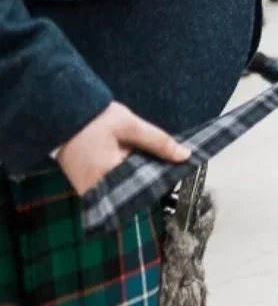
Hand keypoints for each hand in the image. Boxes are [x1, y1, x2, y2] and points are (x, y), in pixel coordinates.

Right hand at [57, 102, 189, 195]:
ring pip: (123, 189)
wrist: (65, 115)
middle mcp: (96, 189)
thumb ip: (158, 142)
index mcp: (107, 174)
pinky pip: (111, 186)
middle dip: (149, 178)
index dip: (161, 178)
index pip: (143, 186)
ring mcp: (88, 190)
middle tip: (163, 163)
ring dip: (136, 177)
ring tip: (145, 160)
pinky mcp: (85, 186)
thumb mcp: (131, 126)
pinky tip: (130, 162)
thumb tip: (185, 156)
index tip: (174, 169)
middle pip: (133, 190)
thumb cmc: (96, 120)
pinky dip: (123, 176)